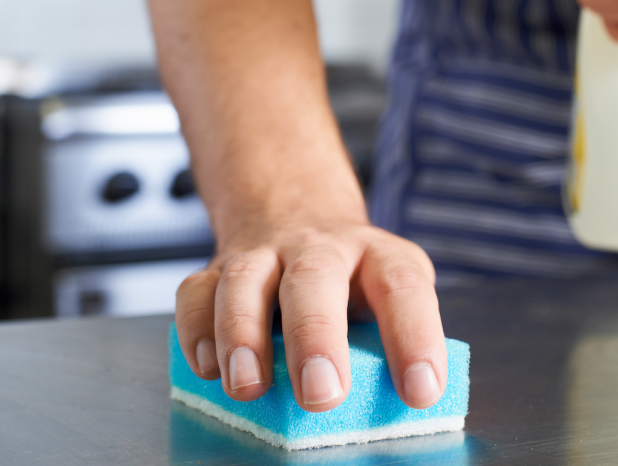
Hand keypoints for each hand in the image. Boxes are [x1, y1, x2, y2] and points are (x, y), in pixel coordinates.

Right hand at [173, 220, 446, 411]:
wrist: (297, 210)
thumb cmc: (351, 276)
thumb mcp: (387, 294)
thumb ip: (386, 340)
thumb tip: (392, 407)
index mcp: (377, 254)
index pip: (403, 285)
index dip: (414, 335)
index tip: (421, 390)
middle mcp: (320, 246)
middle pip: (314, 278)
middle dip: (315, 337)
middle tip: (322, 393)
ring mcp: (265, 253)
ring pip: (245, 279)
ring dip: (241, 334)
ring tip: (248, 386)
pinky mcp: (218, 267)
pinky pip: (196, 292)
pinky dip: (196, 331)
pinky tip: (208, 368)